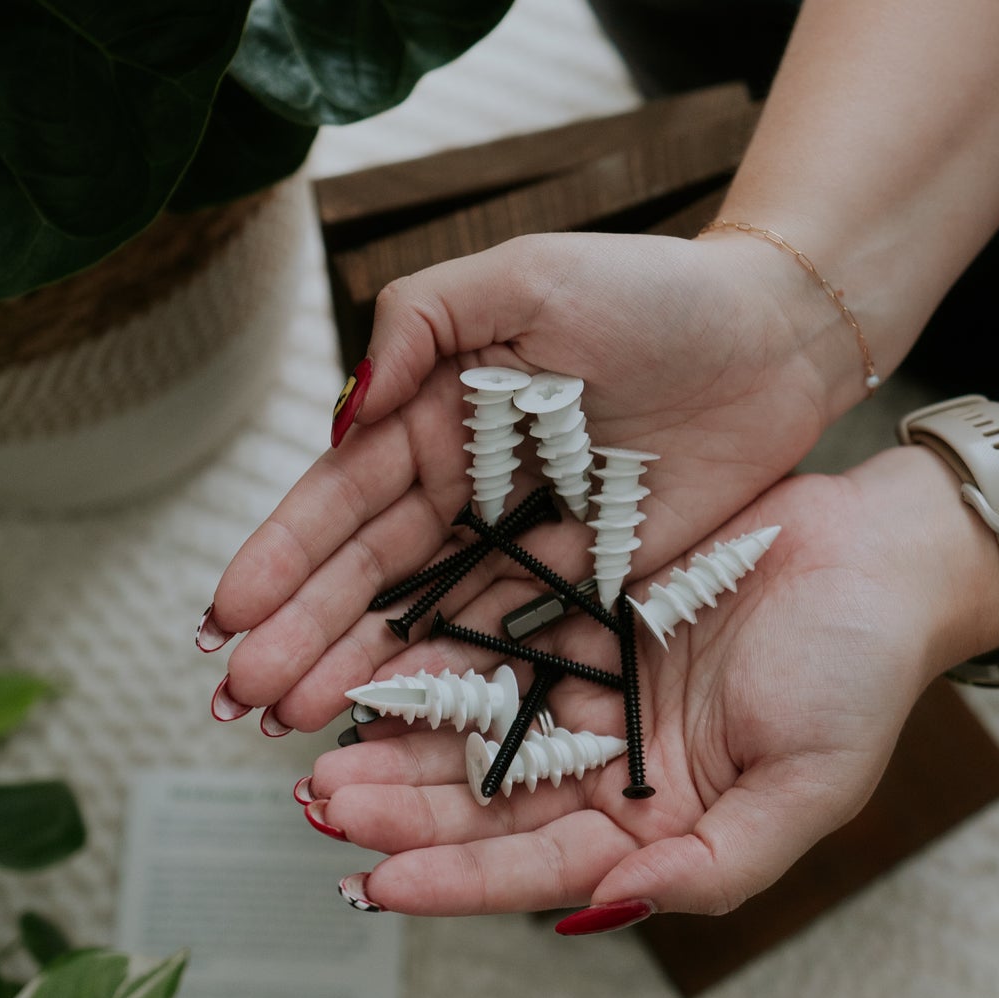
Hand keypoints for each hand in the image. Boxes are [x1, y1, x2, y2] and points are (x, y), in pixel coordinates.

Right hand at [211, 229, 863, 727]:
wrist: (774, 335)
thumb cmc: (650, 289)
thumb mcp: (522, 276)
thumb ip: (421, 324)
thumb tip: (345, 415)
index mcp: (437, 412)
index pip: (344, 495)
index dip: (281, 555)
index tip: (224, 614)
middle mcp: (466, 483)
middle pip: (367, 571)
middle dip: (297, 632)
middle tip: (235, 698)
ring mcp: (521, 538)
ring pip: (421, 616)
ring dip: (350, 668)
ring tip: (285, 721)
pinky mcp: (584, 581)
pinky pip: (505, 639)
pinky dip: (445, 681)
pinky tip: (389, 720)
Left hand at [296, 448, 998, 922]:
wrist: (884, 550)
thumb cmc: (863, 671)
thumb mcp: (807, 788)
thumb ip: (710, 864)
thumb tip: (609, 909)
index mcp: (660, 827)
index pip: (538, 867)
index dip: (456, 878)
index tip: (376, 884)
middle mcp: (612, 768)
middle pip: (483, 802)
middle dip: (401, 809)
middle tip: (320, 804)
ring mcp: (590, 690)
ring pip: (472, 726)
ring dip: (399, 742)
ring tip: (323, 749)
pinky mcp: (577, 616)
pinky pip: (490, 640)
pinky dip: (433, 657)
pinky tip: (374, 666)